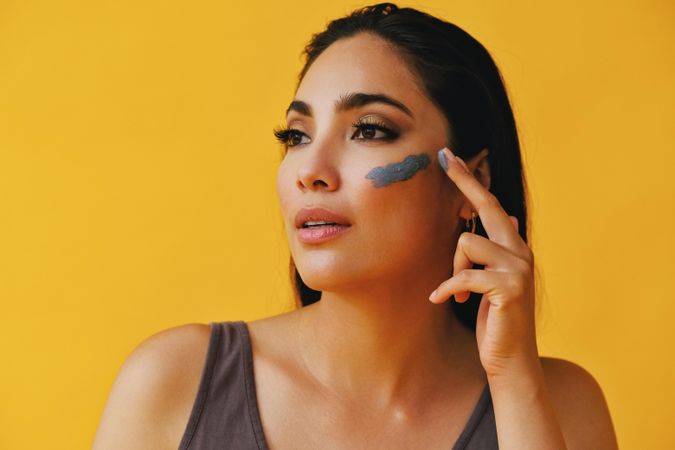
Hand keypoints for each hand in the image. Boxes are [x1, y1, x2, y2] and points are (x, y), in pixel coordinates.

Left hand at [428, 147, 538, 377]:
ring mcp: (518, 268)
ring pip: (466, 243)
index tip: (452, 158)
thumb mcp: (492, 280)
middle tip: (444, 158)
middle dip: (465, 181)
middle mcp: (520, 251)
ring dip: (454, 269)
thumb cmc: (496, 319)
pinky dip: (448, 288)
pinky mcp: (509, 287)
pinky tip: (443, 301)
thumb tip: (504, 215)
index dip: (472, 181)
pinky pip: (464, 275)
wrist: (511, 359)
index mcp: (514, 248)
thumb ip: (494, 251)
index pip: (491, 206)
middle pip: (487, 206)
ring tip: (458, 293)